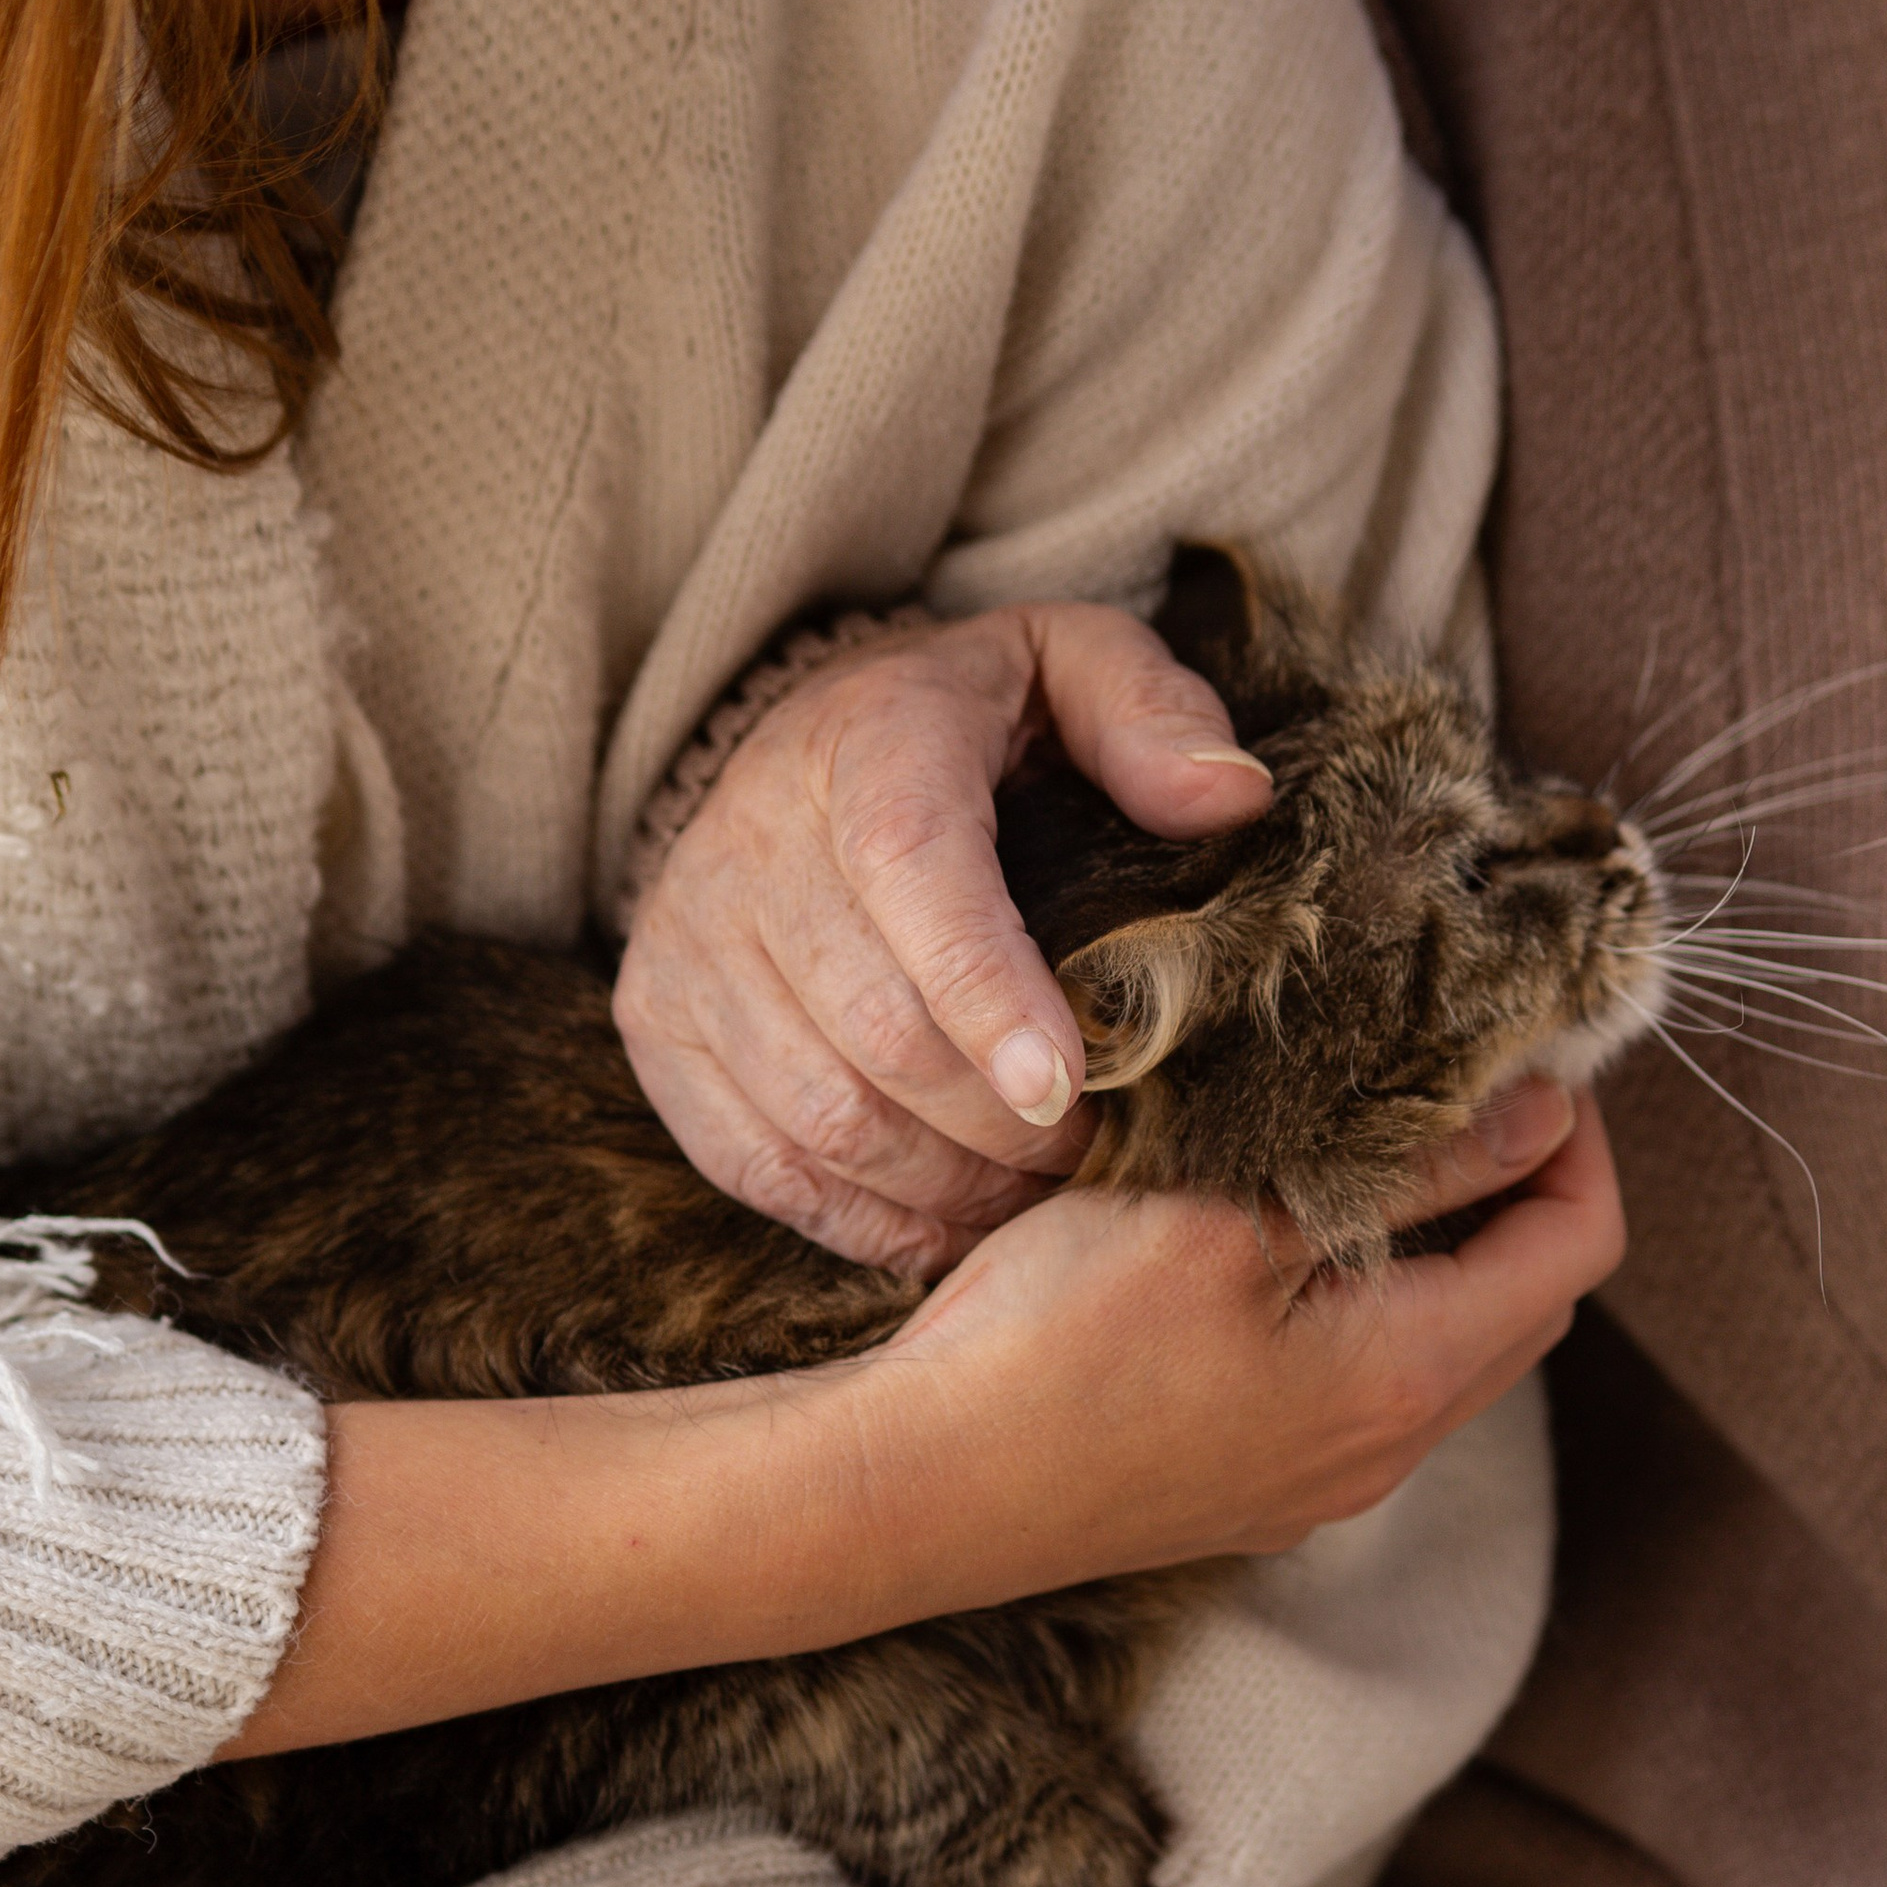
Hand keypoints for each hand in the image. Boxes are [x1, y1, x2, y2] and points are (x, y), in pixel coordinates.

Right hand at [614, 603, 1274, 1272]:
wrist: (802, 743)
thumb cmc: (974, 723)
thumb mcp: (1071, 666)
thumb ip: (1152, 715)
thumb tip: (1230, 799)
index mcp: (868, 740)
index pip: (910, 871)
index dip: (986, 993)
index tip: (1065, 1090)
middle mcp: (750, 839)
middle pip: (876, 1027)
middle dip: (1002, 1124)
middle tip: (1094, 1156)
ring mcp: (688, 938)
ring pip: (820, 1114)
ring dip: (946, 1185)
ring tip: (1034, 1193)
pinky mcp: (657, 1022)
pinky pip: (756, 1162)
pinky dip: (862, 1220)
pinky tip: (949, 1220)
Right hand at [854, 1077, 1626, 1585]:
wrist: (918, 1488)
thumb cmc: (1055, 1340)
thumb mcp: (1232, 1215)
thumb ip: (1402, 1167)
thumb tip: (1535, 1111)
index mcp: (1406, 1376)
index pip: (1579, 1244)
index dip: (1575, 1137)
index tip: (1520, 1053)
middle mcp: (1387, 1452)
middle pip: (1528, 1301)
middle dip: (1521, 1185)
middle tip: (1457, 1078)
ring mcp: (1320, 1484)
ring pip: (1445, 1347)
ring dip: (1441, 1244)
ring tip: (1366, 1136)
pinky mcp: (1253, 1491)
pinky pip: (1363, 1387)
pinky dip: (1367, 1300)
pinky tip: (1280, 1234)